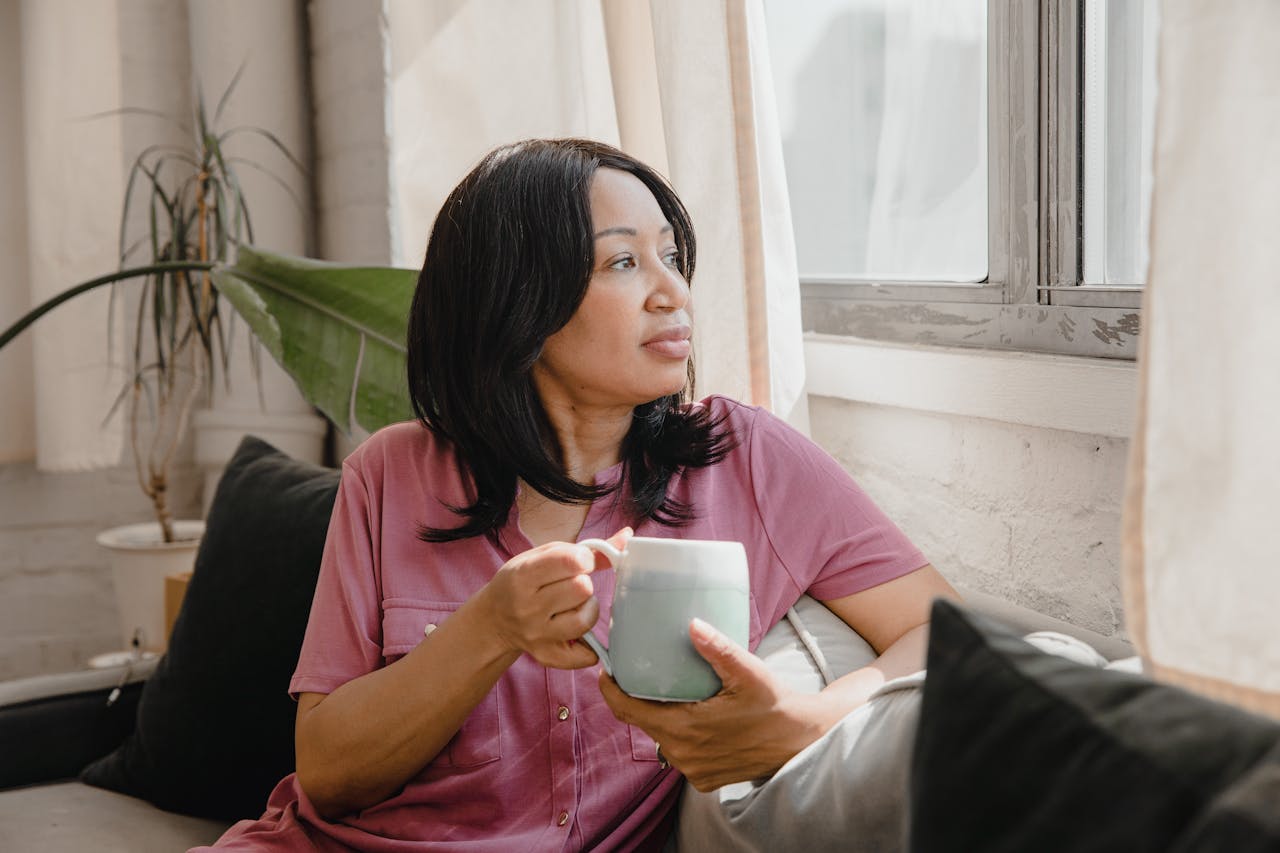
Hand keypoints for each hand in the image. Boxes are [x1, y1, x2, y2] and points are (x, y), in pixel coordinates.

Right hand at [477, 527, 630, 668]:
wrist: (494, 619)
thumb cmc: (522, 581)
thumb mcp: (543, 556)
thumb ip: (586, 549)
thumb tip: (628, 536)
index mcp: (523, 575)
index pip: (571, 561)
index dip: (584, 559)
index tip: (579, 562)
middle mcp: (527, 606)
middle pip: (582, 589)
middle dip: (583, 583)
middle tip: (571, 585)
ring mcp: (537, 634)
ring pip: (586, 619)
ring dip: (587, 609)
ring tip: (574, 605)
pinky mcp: (547, 656)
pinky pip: (585, 655)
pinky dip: (589, 645)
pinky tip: (578, 633)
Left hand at [599, 617, 827, 791]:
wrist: (801, 744)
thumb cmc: (775, 706)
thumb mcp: (749, 673)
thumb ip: (719, 650)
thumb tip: (693, 624)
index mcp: (686, 728)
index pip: (628, 710)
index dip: (610, 689)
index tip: (606, 669)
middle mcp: (683, 754)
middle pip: (641, 722)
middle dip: (632, 697)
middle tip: (635, 671)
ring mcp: (692, 770)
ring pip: (660, 737)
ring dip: (657, 715)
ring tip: (661, 688)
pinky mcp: (703, 780)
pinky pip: (679, 752)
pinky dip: (678, 734)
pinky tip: (689, 713)